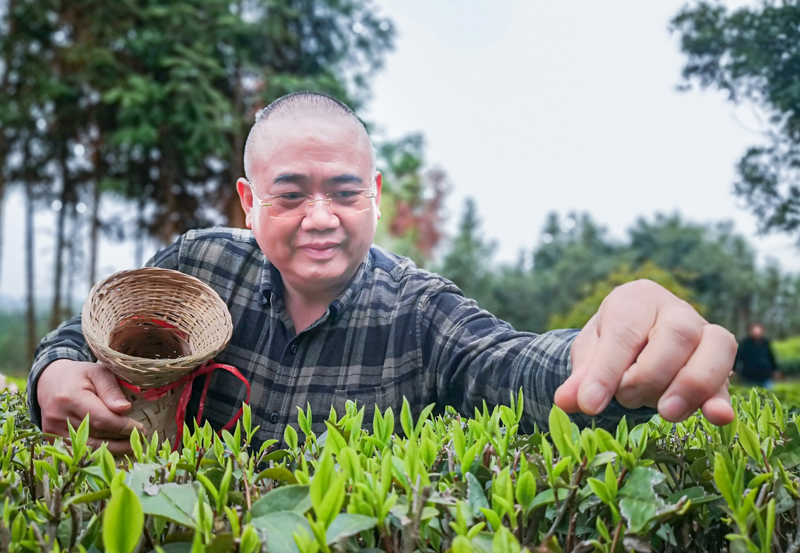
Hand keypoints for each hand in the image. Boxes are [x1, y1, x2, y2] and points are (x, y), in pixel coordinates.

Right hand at [37, 360, 143, 453]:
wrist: (49, 380)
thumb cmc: (80, 375)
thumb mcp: (98, 372)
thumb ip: (111, 389)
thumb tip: (124, 409)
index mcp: (71, 397)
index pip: (101, 418)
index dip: (123, 426)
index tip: (141, 429)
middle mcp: (58, 416)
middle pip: (96, 434)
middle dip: (121, 439)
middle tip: (141, 439)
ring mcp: (52, 429)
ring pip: (88, 445)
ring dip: (112, 449)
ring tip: (132, 446)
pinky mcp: (51, 437)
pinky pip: (77, 449)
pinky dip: (97, 451)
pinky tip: (114, 449)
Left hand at [554, 280, 736, 424]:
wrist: (641, 334)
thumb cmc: (612, 340)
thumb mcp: (590, 351)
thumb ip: (582, 375)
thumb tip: (567, 401)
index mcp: (637, 299)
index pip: (623, 332)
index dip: (606, 370)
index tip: (590, 403)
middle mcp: (677, 310)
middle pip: (676, 335)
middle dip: (649, 376)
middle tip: (626, 399)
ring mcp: (705, 335)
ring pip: (714, 349)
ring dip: (689, 386)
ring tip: (664, 413)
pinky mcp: (720, 365)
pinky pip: (727, 379)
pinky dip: (721, 399)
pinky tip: (717, 416)